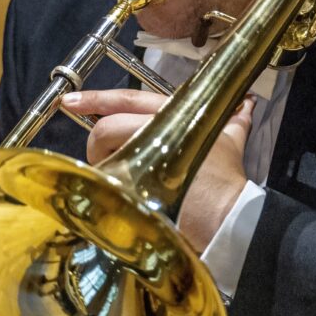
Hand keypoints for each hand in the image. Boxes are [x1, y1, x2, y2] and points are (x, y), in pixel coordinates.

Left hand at [62, 88, 253, 250]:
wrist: (230, 218)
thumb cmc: (227, 180)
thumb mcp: (233, 142)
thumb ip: (235, 121)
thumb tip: (245, 106)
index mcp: (177, 113)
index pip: (131, 98)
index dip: (98, 97)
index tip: (70, 100)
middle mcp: (159, 127)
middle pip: (109, 126)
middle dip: (97, 140)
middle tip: (102, 156)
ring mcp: (146, 154)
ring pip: (105, 148)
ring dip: (102, 162)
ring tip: (114, 177)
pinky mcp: (137, 181)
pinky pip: (107, 175)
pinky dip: (105, 182)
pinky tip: (114, 193)